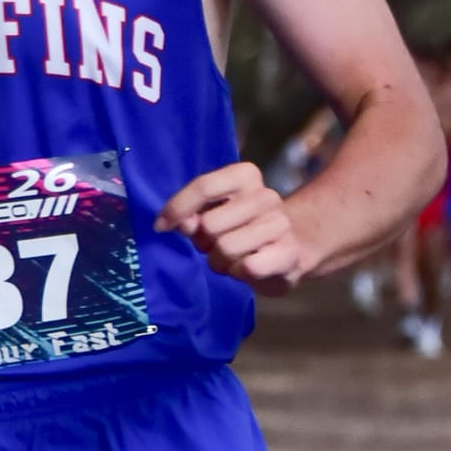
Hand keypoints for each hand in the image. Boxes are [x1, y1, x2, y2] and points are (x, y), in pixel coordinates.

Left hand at [156, 161, 314, 289]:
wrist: (290, 250)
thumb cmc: (240, 230)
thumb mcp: (212, 216)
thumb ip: (192, 215)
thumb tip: (179, 223)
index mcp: (246, 176)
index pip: (204, 186)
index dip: (177, 208)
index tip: (161, 226)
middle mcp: (266, 196)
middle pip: (210, 224)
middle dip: (203, 243)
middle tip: (213, 246)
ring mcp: (280, 224)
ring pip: (226, 248)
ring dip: (219, 262)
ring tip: (230, 259)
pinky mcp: (289, 253)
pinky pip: (248, 267)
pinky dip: (238, 274)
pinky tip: (247, 269)